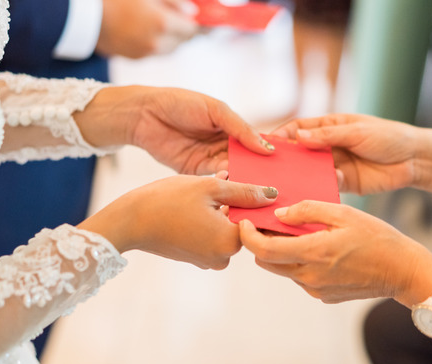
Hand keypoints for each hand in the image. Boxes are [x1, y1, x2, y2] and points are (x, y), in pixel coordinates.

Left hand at [77, 86, 273, 174]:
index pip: (256, 144)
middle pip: (246, 162)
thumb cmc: (180, 103)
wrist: (144, 114)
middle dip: (259, 173)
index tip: (286, 168)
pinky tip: (237, 191)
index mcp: (231, 128)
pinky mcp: (194, 172)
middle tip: (277, 186)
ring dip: (244, 181)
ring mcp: (209, 160)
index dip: (269, 155)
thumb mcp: (216, 110)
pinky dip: (225, 185)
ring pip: (233, 173)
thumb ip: (241, 129)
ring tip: (261, 193)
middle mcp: (223, 146)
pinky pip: (213, 180)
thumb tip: (267, 148)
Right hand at [79, 175, 277, 269]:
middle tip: (219, 182)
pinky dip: (207, 219)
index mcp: (231, 242)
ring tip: (203, 190)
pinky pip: (210, 235)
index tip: (238, 183)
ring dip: (219, 209)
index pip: (256, 220)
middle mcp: (223, 258)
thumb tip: (273, 195)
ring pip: (224, 228)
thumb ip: (245, 192)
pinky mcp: (194, 258)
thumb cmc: (168, 200)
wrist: (129, 221)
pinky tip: (192, 202)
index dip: (250, 197)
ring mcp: (207, 260)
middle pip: (241, 225)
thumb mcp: (210, 188)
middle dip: (234, 202)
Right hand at [97, 0, 197, 58]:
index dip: (197, 23)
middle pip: (182, 42)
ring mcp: (146, 53)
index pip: (192, 29)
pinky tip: (147, 31)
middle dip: (184, 31)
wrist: (87, 16)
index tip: (198, 18)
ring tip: (163, 24)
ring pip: (170, 49)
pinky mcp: (135, 58)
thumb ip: (174, 2)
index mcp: (163, 23)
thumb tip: (192, 12)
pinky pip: (155, 52)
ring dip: (172, 38)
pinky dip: (157, 43)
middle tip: (182, 20)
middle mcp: (157, 43)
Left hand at [238, 200, 431, 305]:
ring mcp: (316, 289)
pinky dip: (300, 263)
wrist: (403, 272)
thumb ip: (307, 211)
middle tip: (266, 224)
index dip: (248, 237)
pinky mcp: (323, 296)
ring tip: (296, 233)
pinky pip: (301, 278)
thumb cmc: (377, 237)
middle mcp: (310, 276)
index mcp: (313, 253)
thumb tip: (279, 213)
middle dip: (261, 243)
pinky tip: (317, 249)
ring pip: (284, 270)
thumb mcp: (344, 213)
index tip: (244, 222)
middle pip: (267, 262)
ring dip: (282, 253)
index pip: (264, 250)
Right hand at [271, 114, 424, 194]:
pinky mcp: (344, 183)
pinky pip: (324, 187)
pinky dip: (315, 191)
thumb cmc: (389, 137)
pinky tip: (307, 196)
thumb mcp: (358, 132)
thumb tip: (298, 138)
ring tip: (284, 187)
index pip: (299, 129)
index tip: (268, 146)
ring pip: (309, 172)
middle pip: (300, 152)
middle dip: (286, 161)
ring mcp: (335, 165)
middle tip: (270, 171)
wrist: (415, 160)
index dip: (283, 136)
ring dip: (298, 178)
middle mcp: (328, 146)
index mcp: (330, 127)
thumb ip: (329, 137)